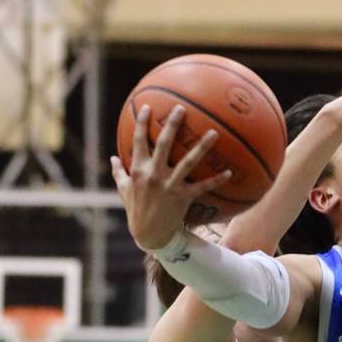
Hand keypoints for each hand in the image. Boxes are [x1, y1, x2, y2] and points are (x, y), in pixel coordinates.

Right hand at [110, 105, 233, 250]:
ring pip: (188, 161)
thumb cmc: (136, 210)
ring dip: (201, 147)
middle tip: (181, 109)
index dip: (142, 123)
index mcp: (139, 170)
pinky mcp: (183, 197)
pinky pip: (202, 186)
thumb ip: (119, 173)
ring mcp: (170, 186)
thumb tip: (112, 158)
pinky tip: (229, 172)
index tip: (147, 107)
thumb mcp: (123, 190)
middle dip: (172, 124)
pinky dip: (216, 180)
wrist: (149, 234)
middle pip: (164, 144)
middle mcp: (154, 174)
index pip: (139, 141)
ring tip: (213, 132)